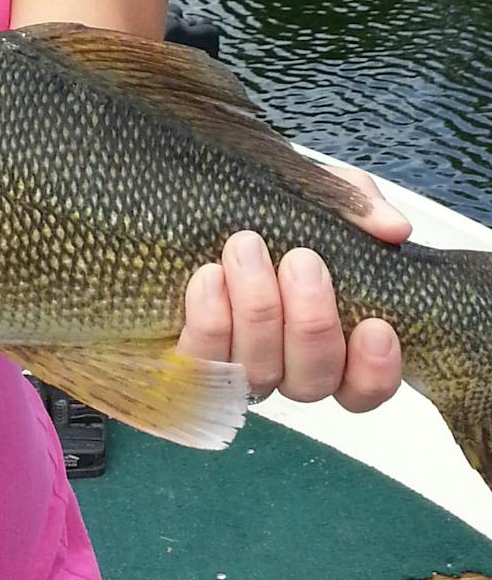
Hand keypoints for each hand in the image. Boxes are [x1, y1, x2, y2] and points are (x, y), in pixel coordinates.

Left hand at [177, 170, 408, 410]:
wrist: (187, 192)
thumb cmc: (263, 203)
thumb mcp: (315, 193)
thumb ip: (356, 204)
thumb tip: (393, 227)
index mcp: (327, 339)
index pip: (362, 387)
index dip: (375, 371)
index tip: (375, 324)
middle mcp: (283, 365)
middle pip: (311, 381)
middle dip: (312, 322)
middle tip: (301, 259)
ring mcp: (234, 366)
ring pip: (258, 374)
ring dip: (258, 311)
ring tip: (246, 247)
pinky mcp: (186, 356)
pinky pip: (200, 363)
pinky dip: (209, 322)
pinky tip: (209, 278)